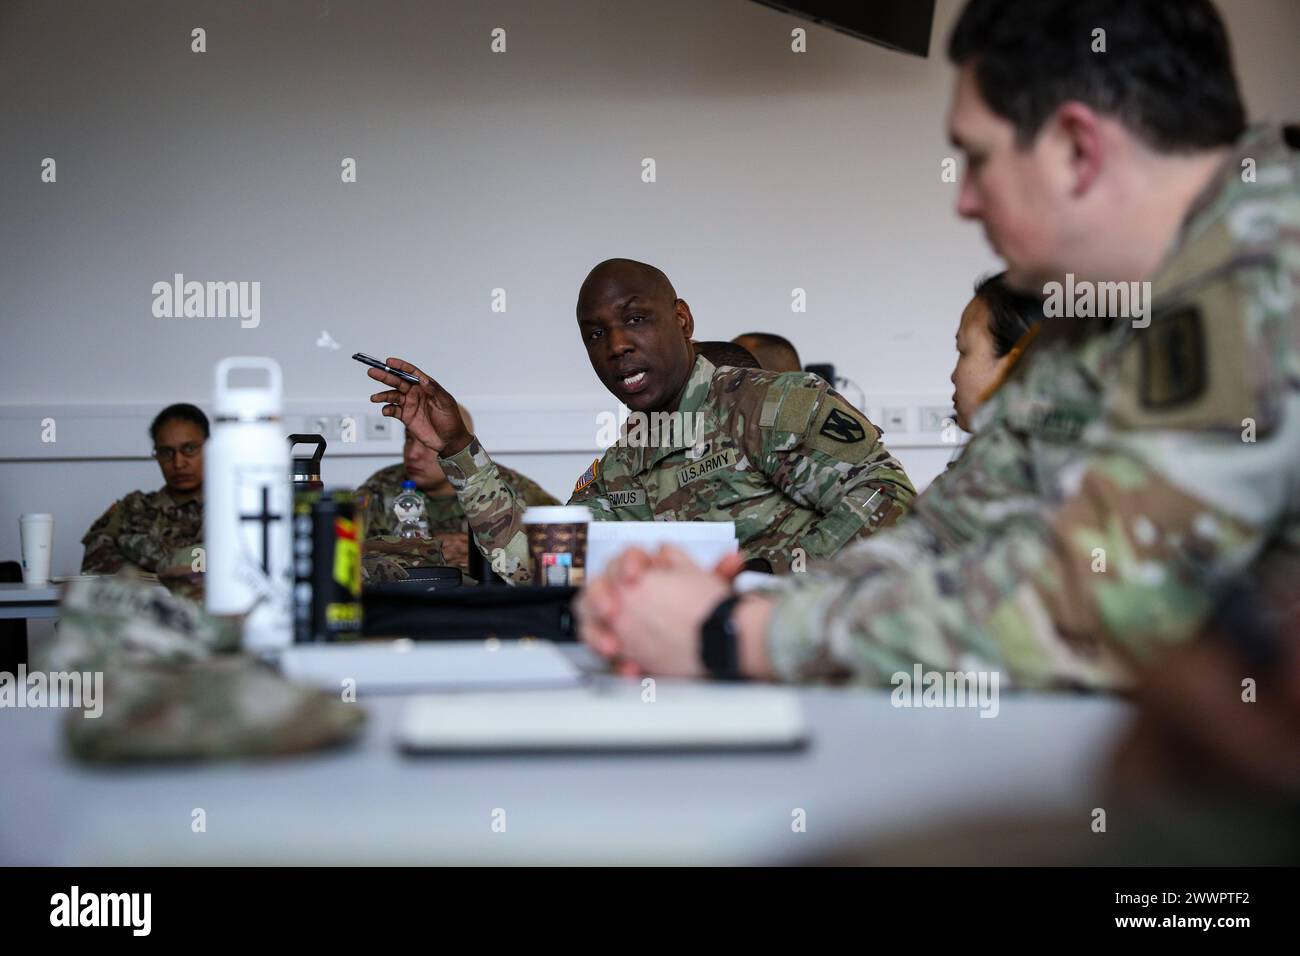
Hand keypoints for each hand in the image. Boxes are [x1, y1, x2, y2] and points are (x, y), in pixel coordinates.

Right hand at [366, 357, 470, 455]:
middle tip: (373, 371)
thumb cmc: (451, 420)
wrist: (449, 441)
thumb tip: (424, 379)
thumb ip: (434, 390)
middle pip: (398, 381)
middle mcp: (416, 393)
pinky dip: (387, 409)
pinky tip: (386, 411)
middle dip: (385, 376)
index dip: (400, 366)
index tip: (389, 362)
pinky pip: (393, 410)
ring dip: (382, 395)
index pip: (411, 373)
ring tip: (375, 398)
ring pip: (392, 395)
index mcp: (426, 386)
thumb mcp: (445, 403)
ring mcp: (409, 404)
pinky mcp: (405, 416)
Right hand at [576, 545, 745, 677]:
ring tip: (612, 647)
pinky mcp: (614, 643)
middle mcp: (624, 591)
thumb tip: (733, 560)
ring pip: (589, 616)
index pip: (628, 557)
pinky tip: (630, 668)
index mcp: (645, 570)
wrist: (704, 641)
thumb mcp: (708, 592)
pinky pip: (601, 648)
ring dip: (597, 631)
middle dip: (601, 595)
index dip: (628, 563)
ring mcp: (616, 617)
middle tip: (612, 610)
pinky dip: (614, 659)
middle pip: (599, 584)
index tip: (635, 575)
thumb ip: (717, 575)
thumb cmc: (700, 611)